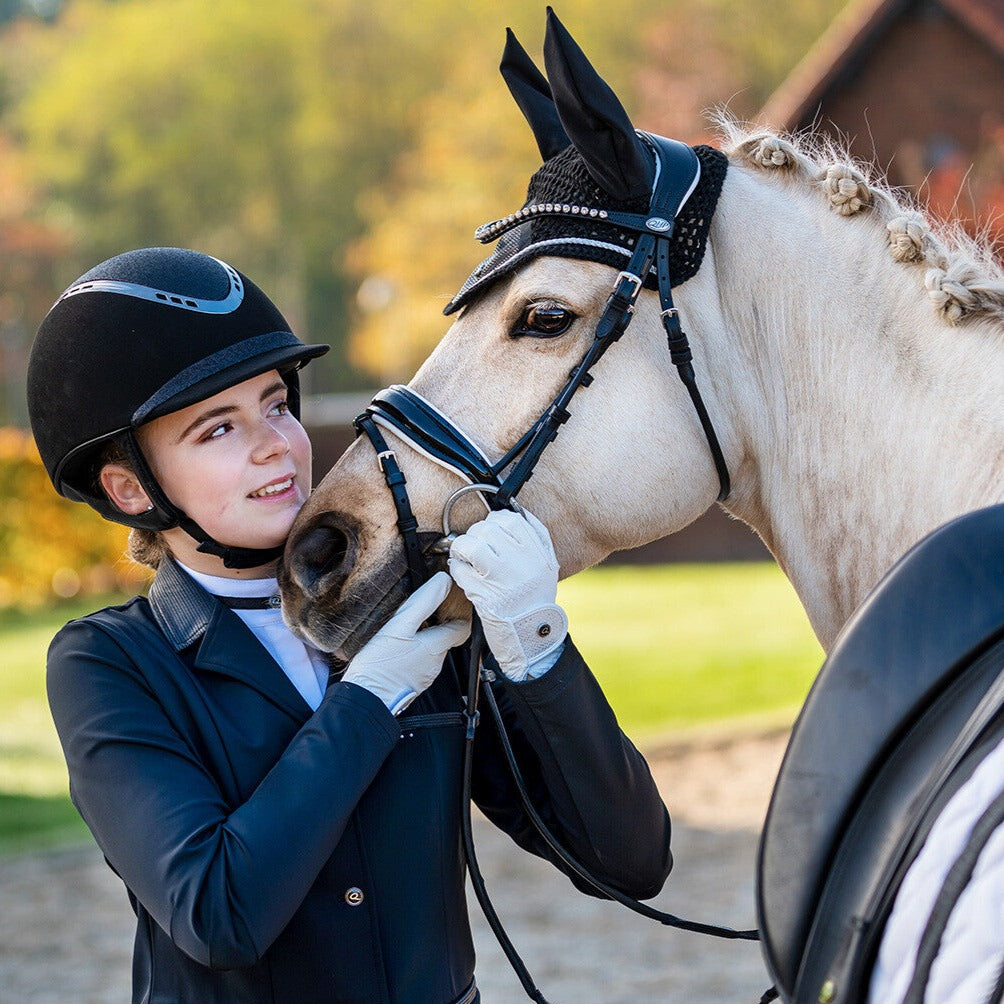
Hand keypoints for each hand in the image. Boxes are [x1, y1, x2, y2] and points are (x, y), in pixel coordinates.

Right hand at [341, 571, 469, 714]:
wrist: (364, 700)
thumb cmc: (379, 665)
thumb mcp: (400, 625)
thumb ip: (423, 602)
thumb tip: (443, 581)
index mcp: (437, 646)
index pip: (462, 627)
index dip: (458, 613)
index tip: (448, 601)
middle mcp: (435, 663)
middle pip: (444, 638)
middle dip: (435, 624)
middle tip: (419, 613)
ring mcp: (423, 676)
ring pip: (429, 651)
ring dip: (420, 639)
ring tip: (402, 631)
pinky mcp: (410, 684)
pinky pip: (416, 663)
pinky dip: (410, 653)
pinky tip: (394, 649)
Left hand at [448, 508, 567, 681]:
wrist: (531, 637)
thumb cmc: (535, 601)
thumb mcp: (546, 566)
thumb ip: (535, 538)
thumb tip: (508, 515)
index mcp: (538, 553)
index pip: (510, 520)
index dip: (494, 522)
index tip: (490, 532)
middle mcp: (522, 563)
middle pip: (487, 530)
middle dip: (475, 535)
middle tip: (474, 548)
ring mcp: (502, 578)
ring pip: (471, 546)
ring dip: (462, 549)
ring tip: (466, 559)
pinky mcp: (484, 594)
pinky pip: (460, 570)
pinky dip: (457, 570)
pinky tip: (465, 577)